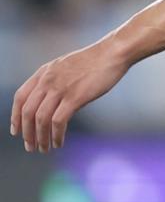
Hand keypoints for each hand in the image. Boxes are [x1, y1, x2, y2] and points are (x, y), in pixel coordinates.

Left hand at [11, 40, 128, 152]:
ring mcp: (60, 89)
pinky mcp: (75, 97)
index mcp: (44, 73)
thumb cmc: (96, 60)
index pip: (20, 97)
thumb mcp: (66, 66)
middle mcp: (47, 81)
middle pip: (27, 111)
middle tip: (30, 146)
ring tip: (44, 149)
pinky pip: (58, 121)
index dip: (15, 116)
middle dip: (26, 133)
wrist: (113, 52)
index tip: (16, 131)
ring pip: (40, 119)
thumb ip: (55, 80)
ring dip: (40, 137)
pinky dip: (56, 135)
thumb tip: (52, 100)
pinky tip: (59, 142)